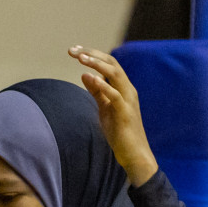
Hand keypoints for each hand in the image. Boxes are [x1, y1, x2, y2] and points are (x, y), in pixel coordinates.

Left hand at [69, 46, 159, 186]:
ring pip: (115, 74)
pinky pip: (115, 95)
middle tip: (72, 50)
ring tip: (80, 58)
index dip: (92, 55)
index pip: (109, 64)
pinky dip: (102, 85)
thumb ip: (97, 92)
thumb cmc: (120, 133)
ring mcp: (128, 100)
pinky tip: (89, 78)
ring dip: (97, 64)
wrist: (135, 155)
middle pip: (112, 63)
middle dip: (92, 54)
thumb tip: (85, 75)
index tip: (74, 50)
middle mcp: (128, 90)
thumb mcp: (105, 109)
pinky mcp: (125, 113)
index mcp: (124, 88)